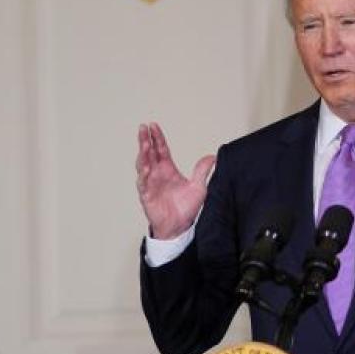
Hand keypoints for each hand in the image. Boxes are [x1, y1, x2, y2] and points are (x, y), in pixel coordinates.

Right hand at [135, 123, 215, 239]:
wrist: (179, 228)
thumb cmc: (186, 208)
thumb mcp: (199, 188)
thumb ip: (203, 171)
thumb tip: (212, 156)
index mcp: (168, 169)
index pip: (161, 149)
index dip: (157, 138)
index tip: (153, 126)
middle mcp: (157, 174)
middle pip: (149, 153)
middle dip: (145, 140)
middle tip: (143, 128)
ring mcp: (150, 184)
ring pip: (143, 165)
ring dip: (143, 154)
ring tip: (144, 144)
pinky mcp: (147, 196)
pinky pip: (143, 184)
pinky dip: (143, 175)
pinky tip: (145, 168)